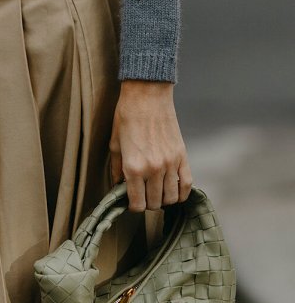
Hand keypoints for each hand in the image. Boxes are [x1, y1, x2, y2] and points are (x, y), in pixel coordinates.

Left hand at [109, 80, 191, 211]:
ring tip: (156, 193)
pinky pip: (187, 184)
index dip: (133, 206)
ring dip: (163, 200)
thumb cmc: (126, 117)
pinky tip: (174, 192)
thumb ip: (116, 169)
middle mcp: (153, 169)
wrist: (147, 96)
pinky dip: (181, 193)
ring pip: (171, 198)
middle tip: (142, 195)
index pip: (137, 203)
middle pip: (155, 203)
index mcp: (133, 167)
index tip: (131, 202)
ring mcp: (170, 164)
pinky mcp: (182, 156)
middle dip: (147, 203)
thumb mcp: (114, 144)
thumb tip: (118, 185)